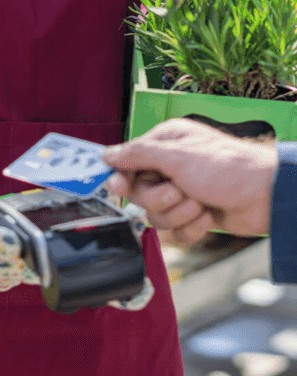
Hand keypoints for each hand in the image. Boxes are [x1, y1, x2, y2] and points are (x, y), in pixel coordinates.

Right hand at [101, 118, 276, 245]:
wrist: (268, 196)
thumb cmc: (230, 167)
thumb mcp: (177, 156)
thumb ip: (137, 155)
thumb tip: (107, 156)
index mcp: (164, 145)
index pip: (127, 163)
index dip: (122, 178)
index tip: (118, 188)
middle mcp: (171, 167)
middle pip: (140, 193)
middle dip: (161, 198)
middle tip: (180, 190)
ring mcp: (182, 192)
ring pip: (156, 215)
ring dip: (180, 213)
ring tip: (201, 202)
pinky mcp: (194, 215)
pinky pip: (176, 231)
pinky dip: (193, 227)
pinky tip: (209, 215)